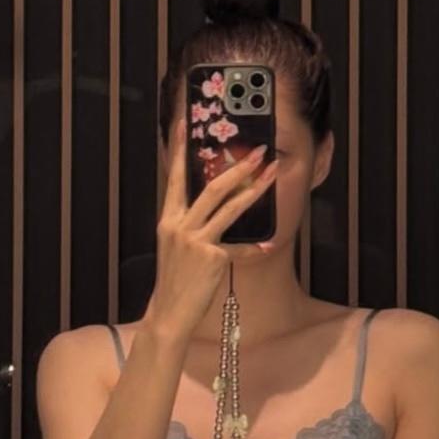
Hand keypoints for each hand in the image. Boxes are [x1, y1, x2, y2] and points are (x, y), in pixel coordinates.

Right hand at [144, 117, 278, 340]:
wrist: (169, 314)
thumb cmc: (175, 282)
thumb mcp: (176, 248)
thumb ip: (189, 225)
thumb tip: (212, 208)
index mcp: (168, 220)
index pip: (174, 178)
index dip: (178, 150)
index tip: (185, 124)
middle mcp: (180, 226)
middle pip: (211, 188)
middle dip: (237, 167)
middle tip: (257, 151)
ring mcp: (196, 242)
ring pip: (229, 208)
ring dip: (254, 188)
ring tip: (271, 173)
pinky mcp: (212, 258)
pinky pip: (239, 247)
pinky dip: (254, 247)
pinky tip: (268, 245)